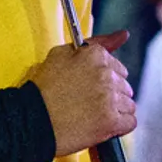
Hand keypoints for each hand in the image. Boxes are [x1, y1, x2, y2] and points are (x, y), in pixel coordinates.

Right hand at [33, 32, 134, 155]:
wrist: (31, 120)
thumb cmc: (44, 88)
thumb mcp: (61, 55)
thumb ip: (95, 43)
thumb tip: (124, 34)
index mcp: (96, 55)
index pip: (117, 67)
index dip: (103, 80)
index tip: (91, 88)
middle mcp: (106, 74)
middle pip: (124, 86)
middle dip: (111, 95)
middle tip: (88, 103)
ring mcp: (110, 98)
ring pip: (128, 104)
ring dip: (115, 111)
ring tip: (93, 116)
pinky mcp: (111, 121)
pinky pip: (130, 122)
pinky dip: (119, 126)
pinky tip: (103, 126)